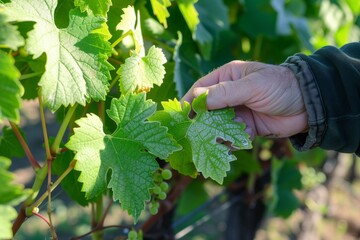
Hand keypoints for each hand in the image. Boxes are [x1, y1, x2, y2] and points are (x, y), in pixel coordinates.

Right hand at [182, 60, 307, 137]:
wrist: (309, 105)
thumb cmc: (280, 86)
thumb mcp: (252, 86)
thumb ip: (224, 93)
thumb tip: (196, 98)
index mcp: (226, 78)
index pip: (200, 89)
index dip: (189, 102)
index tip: (180, 117)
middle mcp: (228, 95)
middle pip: (206, 111)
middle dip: (200, 124)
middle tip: (193, 136)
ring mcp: (237, 113)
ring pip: (217, 127)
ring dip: (216, 136)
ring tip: (215, 144)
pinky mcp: (246, 128)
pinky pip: (232, 137)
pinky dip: (232, 143)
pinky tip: (237, 145)